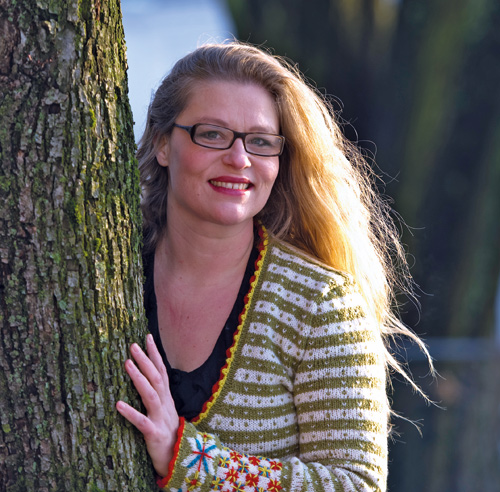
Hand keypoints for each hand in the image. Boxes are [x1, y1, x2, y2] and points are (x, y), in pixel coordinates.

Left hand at [116, 334, 178, 476]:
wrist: (178, 457)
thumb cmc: (167, 431)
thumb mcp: (164, 409)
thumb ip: (156, 393)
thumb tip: (144, 376)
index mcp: (166, 397)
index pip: (162, 370)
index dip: (155, 353)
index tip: (147, 337)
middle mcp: (164, 403)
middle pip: (156, 377)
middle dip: (145, 360)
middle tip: (132, 345)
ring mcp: (160, 417)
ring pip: (150, 394)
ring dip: (139, 378)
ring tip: (127, 364)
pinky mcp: (153, 433)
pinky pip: (141, 422)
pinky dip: (131, 412)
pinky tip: (118, 405)